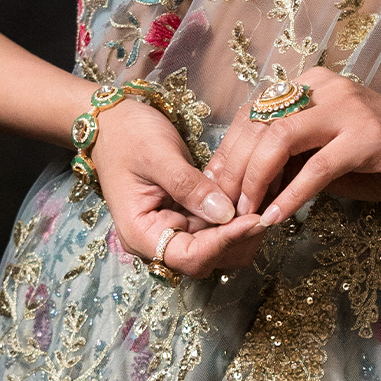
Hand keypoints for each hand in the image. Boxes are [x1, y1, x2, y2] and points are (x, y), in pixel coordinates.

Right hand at [90, 99, 265, 278]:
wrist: (112, 121)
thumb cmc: (128, 134)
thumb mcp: (158, 155)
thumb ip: (189, 186)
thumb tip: (224, 213)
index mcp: (141, 233)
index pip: (189, 256)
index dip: (224, 242)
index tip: (254, 219)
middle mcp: (156, 239)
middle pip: (204, 259)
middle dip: (237, 240)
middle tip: (268, 211)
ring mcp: (170, 228)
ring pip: (212, 247)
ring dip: (238, 232)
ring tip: (264, 205)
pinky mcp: (182, 215)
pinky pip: (210, 227)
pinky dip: (231, 218)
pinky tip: (251, 200)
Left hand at [204, 67, 380, 228]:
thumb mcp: (326, 151)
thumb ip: (289, 157)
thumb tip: (242, 184)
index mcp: (310, 83)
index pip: (253, 114)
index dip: (227, 154)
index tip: (212, 192)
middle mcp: (324, 86)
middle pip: (259, 125)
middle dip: (233, 171)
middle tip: (219, 211)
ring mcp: (347, 107)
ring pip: (281, 139)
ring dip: (256, 182)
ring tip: (245, 216)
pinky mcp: (366, 137)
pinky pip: (317, 167)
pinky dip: (291, 196)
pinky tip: (277, 218)